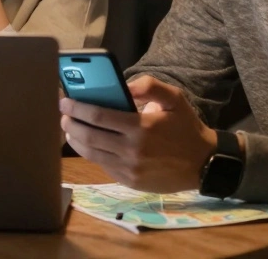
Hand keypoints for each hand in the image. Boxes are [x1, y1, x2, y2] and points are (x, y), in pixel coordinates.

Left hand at [59, 76, 216, 192]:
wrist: (204, 164)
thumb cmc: (186, 127)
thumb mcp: (174, 99)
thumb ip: (148, 86)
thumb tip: (122, 85)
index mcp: (141, 127)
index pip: (98, 116)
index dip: (77, 107)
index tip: (65, 100)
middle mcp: (131, 150)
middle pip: (88, 136)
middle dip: (70, 123)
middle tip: (63, 113)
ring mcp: (129, 168)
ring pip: (90, 153)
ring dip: (75, 139)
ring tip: (70, 127)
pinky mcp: (129, 181)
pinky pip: (102, 165)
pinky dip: (90, 152)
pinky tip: (87, 142)